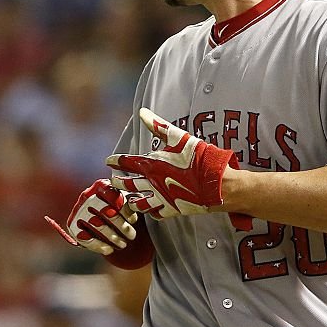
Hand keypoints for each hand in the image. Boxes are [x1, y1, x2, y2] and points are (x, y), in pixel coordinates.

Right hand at [45, 179, 137, 254]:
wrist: (104, 218)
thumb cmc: (121, 207)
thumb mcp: (128, 200)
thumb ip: (135, 200)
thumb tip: (144, 204)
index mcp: (102, 185)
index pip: (113, 196)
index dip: (124, 210)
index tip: (134, 221)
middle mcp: (87, 195)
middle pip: (105, 211)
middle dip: (120, 226)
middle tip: (132, 236)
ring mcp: (78, 210)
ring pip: (96, 224)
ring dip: (112, 237)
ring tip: (123, 244)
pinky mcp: (72, 225)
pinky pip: (83, 236)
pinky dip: (97, 245)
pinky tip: (109, 250)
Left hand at [106, 108, 250, 229]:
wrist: (217, 183)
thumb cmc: (200, 158)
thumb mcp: (179, 137)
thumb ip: (158, 125)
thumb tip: (142, 112)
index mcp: (152, 165)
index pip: (125, 162)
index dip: (115, 161)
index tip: (109, 161)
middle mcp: (152, 183)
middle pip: (126, 184)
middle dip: (118, 181)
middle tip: (114, 179)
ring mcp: (161, 198)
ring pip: (136, 203)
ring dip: (131, 199)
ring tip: (129, 196)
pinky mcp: (172, 210)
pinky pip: (154, 214)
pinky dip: (150, 212)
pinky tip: (150, 208)